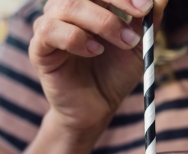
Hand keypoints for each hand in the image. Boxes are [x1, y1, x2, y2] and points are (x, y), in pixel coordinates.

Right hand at [29, 0, 167, 131]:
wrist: (97, 109)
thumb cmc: (114, 76)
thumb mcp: (137, 46)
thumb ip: (147, 21)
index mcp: (89, 4)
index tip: (148, 4)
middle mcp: (66, 10)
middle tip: (142, 12)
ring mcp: (50, 27)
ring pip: (68, 5)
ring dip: (103, 21)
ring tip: (125, 42)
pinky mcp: (39, 49)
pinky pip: (50, 30)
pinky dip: (76, 38)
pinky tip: (95, 52)